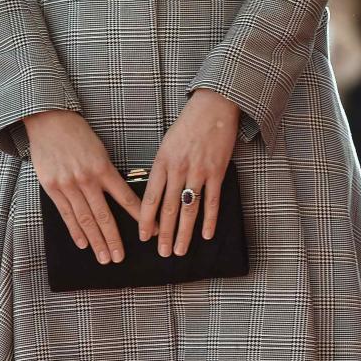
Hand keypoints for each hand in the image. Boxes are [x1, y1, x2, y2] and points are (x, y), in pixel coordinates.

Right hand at [24, 109, 141, 264]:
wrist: (49, 121)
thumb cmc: (78, 134)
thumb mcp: (100, 150)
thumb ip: (107, 173)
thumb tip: (119, 196)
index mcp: (103, 168)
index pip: (125, 197)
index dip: (138, 216)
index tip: (150, 230)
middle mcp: (87, 179)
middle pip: (104, 215)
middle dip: (113, 239)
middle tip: (120, 257)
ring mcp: (68, 185)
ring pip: (85, 219)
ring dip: (96, 241)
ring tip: (104, 257)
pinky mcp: (52, 188)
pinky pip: (66, 214)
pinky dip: (75, 231)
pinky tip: (83, 244)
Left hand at [138, 89, 240, 257]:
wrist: (213, 107)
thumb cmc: (188, 125)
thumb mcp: (166, 144)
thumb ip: (162, 168)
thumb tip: (156, 194)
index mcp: (162, 162)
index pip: (150, 198)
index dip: (146, 220)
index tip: (144, 237)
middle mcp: (178, 169)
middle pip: (169, 209)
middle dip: (164, 234)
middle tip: (162, 253)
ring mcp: (198, 171)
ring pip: (189, 209)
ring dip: (184, 233)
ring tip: (180, 250)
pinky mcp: (217, 171)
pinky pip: (212, 201)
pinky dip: (209, 220)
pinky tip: (206, 234)